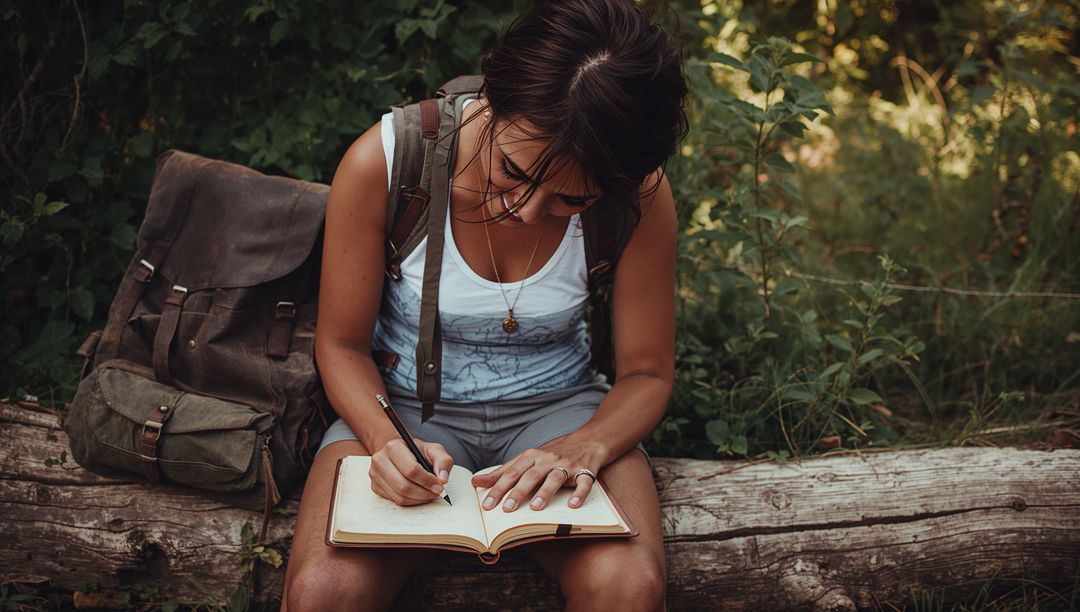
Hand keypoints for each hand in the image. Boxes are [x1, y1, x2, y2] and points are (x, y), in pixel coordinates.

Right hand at [369, 438, 453, 505]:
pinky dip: (410, 501)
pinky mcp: (375, 487)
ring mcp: (375, 474)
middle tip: (436, 493)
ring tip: (429, 494)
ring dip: (418, 499)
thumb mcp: (433, 450)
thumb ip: (443, 461)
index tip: (440, 486)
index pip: (411, 470)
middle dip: (424, 493)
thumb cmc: (416, 451)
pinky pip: (394, 500)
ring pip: (399, 496)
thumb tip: (443, 479)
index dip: (427, 481)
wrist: (398, 452)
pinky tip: (419, 495)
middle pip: (404, 486)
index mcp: (393, 447)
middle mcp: (380, 460)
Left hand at [470, 437, 604, 512]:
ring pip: (554, 478)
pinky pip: (583, 483)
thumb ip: (503, 472)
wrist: (588, 440)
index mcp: (532, 456)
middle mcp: (548, 459)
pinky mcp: (586, 471)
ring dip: (545, 493)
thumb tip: (476, 482)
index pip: (511, 473)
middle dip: (517, 492)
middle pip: (530, 476)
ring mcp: (567, 465)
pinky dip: (579, 493)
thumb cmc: (553, 454)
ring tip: (535, 508)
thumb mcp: (527, 459)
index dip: (498, 488)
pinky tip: (572, 505)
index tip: (486, 505)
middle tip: (506, 509)